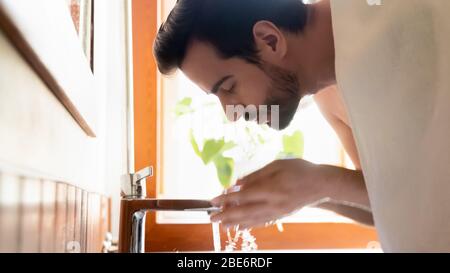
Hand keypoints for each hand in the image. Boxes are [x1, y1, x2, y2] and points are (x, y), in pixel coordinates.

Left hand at [210, 159, 335, 229]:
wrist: (322, 184)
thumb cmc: (299, 169)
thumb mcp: (277, 165)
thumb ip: (256, 175)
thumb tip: (237, 184)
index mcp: (270, 189)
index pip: (243, 196)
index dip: (226, 200)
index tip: (213, 201)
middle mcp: (272, 203)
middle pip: (244, 212)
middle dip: (226, 215)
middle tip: (211, 218)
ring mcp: (277, 212)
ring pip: (252, 220)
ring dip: (235, 222)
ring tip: (222, 224)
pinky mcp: (282, 215)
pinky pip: (262, 222)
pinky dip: (250, 224)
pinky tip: (242, 226)